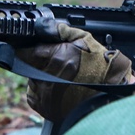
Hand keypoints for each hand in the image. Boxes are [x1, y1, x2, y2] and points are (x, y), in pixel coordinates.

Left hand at [16, 23, 132, 120]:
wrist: (109, 96)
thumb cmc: (99, 67)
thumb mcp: (84, 39)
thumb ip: (60, 30)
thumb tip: (41, 25)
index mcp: (56, 58)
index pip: (26, 51)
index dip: (27, 49)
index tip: (31, 49)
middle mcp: (47, 78)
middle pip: (29, 66)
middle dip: (38, 63)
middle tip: (55, 64)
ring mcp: (44, 96)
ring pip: (31, 81)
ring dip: (39, 77)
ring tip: (58, 78)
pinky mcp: (45, 108)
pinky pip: (34, 96)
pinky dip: (41, 92)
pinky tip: (56, 89)